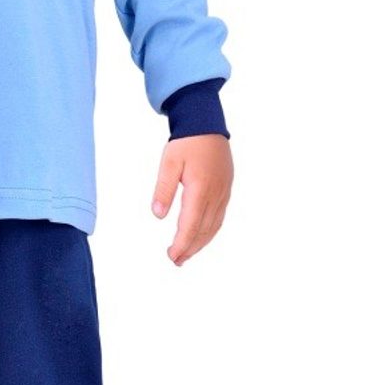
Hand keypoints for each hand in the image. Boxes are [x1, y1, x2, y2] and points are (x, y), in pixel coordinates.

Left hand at [151, 134, 232, 266]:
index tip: (172, 256)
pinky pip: (220, 217)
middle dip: (190, 248)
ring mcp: (224, 192)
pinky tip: (201, 236)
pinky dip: (210, 231)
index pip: (190, 224)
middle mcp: (215, 194)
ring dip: (201, 243)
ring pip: (214, 226)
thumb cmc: (186, 142)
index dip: (181, 243)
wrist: (207, 124)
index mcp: (200, 188)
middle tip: (176, 261)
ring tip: (187, 254)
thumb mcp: (168, 163)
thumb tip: (157, 215)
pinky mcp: (226, 189)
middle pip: (203, 230)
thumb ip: (163, 189)